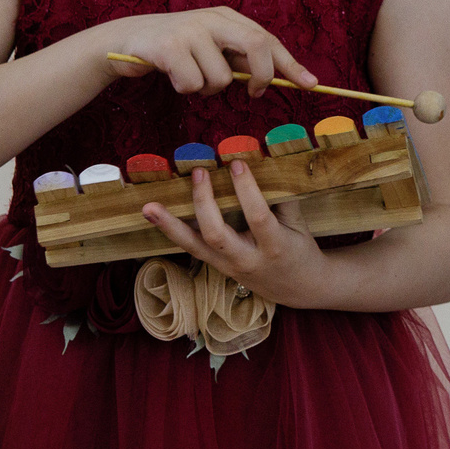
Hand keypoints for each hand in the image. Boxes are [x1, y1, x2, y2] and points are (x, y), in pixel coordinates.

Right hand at [102, 7, 315, 100]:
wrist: (125, 41)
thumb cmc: (176, 49)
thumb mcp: (210, 48)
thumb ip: (239, 59)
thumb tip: (273, 78)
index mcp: (227, 17)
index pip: (268, 39)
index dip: (290, 63)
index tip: (311, 84)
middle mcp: (212, 18)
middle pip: (257, 46)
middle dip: (261, 76)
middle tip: (253, 93)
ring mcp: (190, 30)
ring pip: (222, 78)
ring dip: (208, 89)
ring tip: (190, 77)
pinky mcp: (168, 46)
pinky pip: (194, 84)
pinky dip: (185, 89)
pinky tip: (172, 77)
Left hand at [141, 161, 333, 307]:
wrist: (298, 287)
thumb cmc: (300, 249)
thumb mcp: (299, 224)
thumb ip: (282, 197)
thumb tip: (264, 161)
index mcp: (274, 246)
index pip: (258, 217)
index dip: (246, 190)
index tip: (236, 163)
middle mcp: (247, 259)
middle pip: (217, 234)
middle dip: (204, 202)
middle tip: (199, 172)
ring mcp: (227, 266)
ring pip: (194, 246)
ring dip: (170, 225)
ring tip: (149, 206)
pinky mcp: (216, 266)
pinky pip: (191, 248)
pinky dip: (172, 230)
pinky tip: (154, 215)